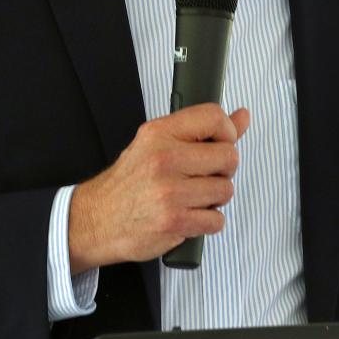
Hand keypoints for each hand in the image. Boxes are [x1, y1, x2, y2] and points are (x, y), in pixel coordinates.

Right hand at [66, 103, 249, 272]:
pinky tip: (189, 215)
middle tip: (204, 175)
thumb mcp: (157, 143)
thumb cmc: (128, 182)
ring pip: (225, 190)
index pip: (214, 117)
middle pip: (228, 156)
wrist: (96, 219)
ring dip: (214, 198)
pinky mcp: (174, 221)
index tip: (223, 141)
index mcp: (159, 133)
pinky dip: (207, 222)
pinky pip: (216, 220)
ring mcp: (170, 191)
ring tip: (192, 197)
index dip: (228, 130)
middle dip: (222, 169)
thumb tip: (242, 117)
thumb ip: (201, 130)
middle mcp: (164, 159)